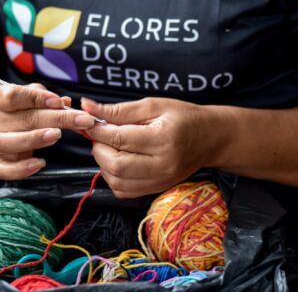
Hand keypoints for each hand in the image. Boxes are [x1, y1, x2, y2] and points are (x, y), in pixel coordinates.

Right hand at [0, 83, 95, 179]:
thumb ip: (45, 97)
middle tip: (81, 120)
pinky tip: (40, 163)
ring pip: (9, 142)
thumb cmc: (17, 109)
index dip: (37, 98)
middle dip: (57, 119)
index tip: (58, 101)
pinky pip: (4, 170)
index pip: (14, 95)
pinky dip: (22, 169)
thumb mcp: (28, 96)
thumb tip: (65, 102)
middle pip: (25, 119)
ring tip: (56, 135)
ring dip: (35, 138)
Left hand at [83, 97, 227, 197]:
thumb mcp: (153, 105)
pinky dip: (112, 177)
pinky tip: (118, 161)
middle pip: (115, 164)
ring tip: (110, 147)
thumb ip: (119, 110)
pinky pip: (123, 191)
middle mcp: (162, 165)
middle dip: (98, 148)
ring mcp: (159, 181)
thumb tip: (87, 107)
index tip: (89, 121)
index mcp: (162, 139)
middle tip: (101, 134)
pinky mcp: (156, 189)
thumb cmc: (183, 117)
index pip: (119, 139)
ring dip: (103, 163)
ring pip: (116, 181)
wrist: (210, 139)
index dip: (97, 130)